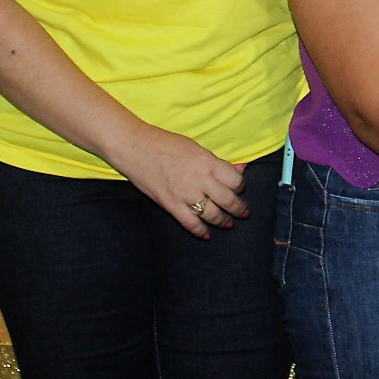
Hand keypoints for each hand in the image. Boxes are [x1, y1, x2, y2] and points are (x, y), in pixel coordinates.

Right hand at [105, 126, 247, 238]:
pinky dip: (200, 231)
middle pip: (228, 200)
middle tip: (244, 212)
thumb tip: (241, 168)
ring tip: (228, 223)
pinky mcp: (170, 204)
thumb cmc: (165, 143)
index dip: (241, 186)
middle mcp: (200, 179)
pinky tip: (206, 235)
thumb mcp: (195, 147)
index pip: (235, 180)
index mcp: (207, 162)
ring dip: (223, 221)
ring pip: (212, 214)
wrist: (134, 147)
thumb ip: (217, 162)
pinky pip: (190, 223)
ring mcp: (185, 193)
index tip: (240, 188)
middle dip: (239, 208)